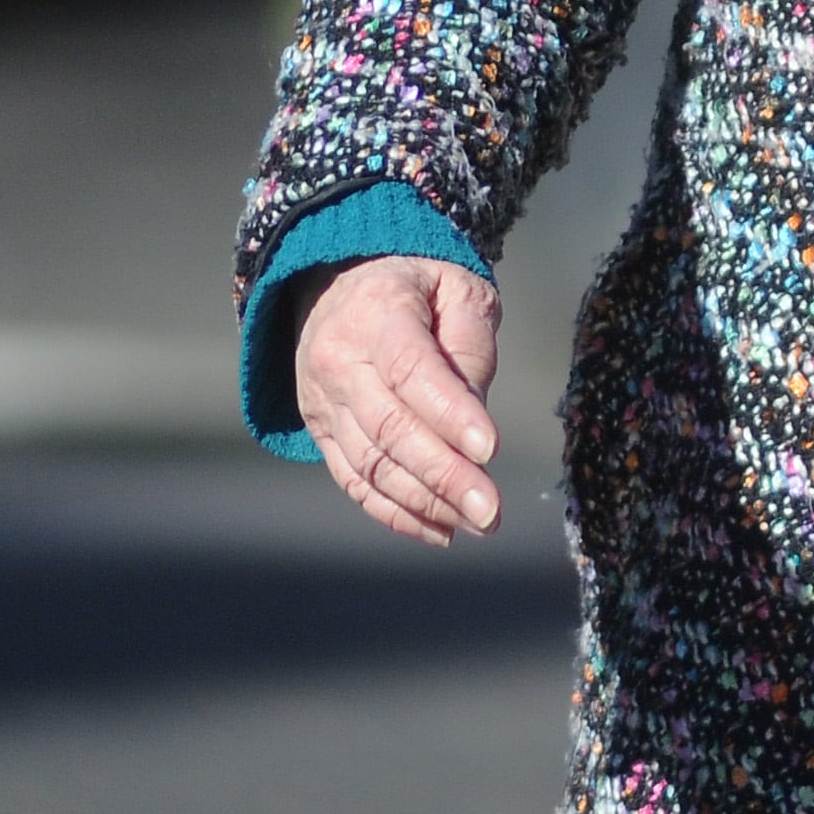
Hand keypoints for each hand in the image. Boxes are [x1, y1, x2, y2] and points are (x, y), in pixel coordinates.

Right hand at [293, 255, 504, 545]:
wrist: (341, 283)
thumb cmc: (419, 286)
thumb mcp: (458, 287)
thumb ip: (471, 343)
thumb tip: (477, 416)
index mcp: (376, 312)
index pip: (411, 369)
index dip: (449, 412)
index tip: (489, 449)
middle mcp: (338, 361)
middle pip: (390, 428)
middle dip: (444, 475)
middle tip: (491, 510)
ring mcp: (323, 403)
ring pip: (372, 463)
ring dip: (427, 502)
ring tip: (478, 523)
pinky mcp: (322, 434)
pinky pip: (355, 482)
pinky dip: (396, 512)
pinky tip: (440, 529)